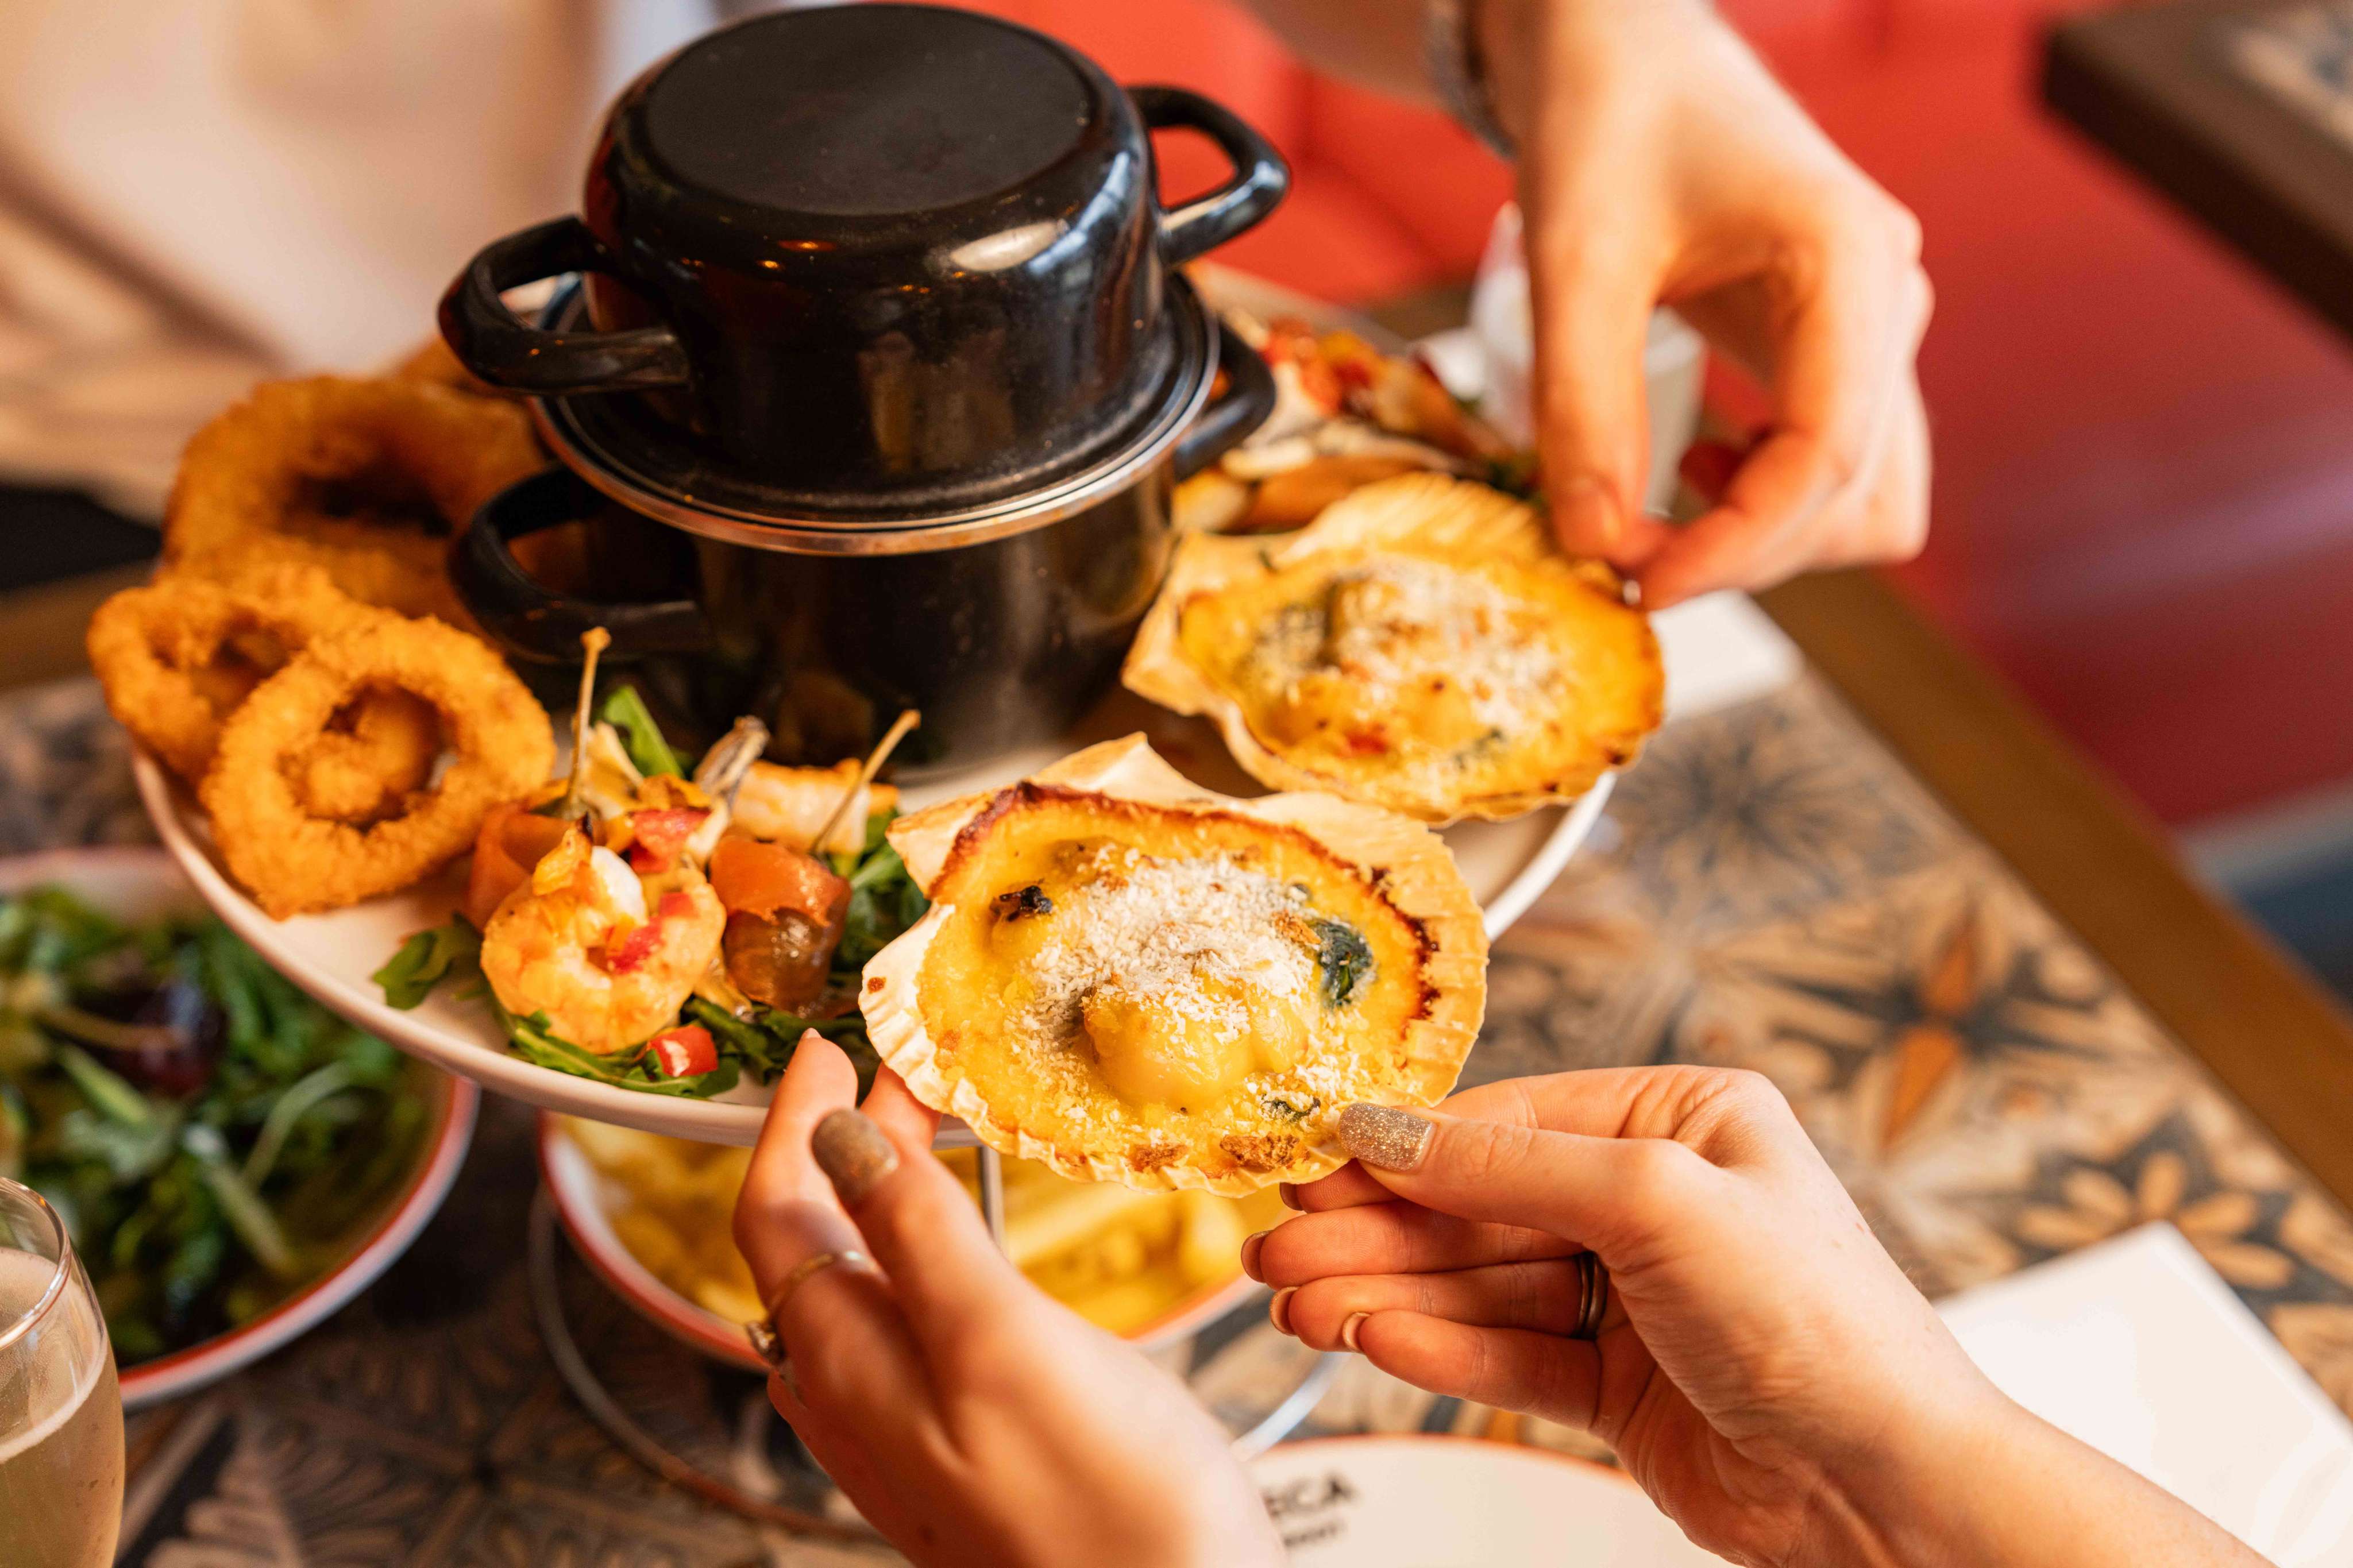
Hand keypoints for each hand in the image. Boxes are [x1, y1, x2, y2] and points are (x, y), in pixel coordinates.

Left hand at [732, 1032, 1281, 1567]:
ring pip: (857, 1289)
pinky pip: (908, 1334)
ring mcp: (909, 1433)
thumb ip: (917, 1234)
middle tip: (894, 1072)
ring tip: (921, 1137)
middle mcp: (860, 1403)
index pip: (775, 1213)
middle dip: (836, 1144)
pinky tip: (967, 1253)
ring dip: (877, 1198)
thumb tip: (837, 1136)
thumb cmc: (1110, 1511)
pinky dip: (922, 1257)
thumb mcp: (1000, 1342)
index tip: (828, 1047)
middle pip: (811, 1245)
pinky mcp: (966, 1451)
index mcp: (853, 1365)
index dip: (794, 1118)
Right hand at [1251, 1068, 2264, 1567]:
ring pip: (1483, 1284)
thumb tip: (1390, 1130)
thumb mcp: (1657, 1200)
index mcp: (1685, 1122)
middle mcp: (1657, 1200)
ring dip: (1390, 1292)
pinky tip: (1375, 1338)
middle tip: (1281, 1245)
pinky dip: (1441, 1348)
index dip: (1408, 1145)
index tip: (1317, 1160)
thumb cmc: (1821, 1325)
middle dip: (1380, 1230)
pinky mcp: (1617, 1385)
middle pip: (1483, 1206)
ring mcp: (1634, 1297)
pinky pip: (1509, 1353)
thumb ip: (1511, 1164)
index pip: (1513, 1121)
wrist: (1887, 1487)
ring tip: (1302, 1304)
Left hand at [1487, 0, 1931, 605]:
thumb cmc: (1604, 119)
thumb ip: (1581, 401)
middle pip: (1859, 500)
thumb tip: (1594, 542)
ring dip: (1763, 538)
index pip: (1829, 459)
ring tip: (1651, 520)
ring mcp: (1873, 330)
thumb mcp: (1573, 256)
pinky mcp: (1839, 348)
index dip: (1738, 548)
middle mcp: (1887, 302)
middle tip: (1617, 555)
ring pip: (1865, 499)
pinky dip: (1767, 502)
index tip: (1639, 584)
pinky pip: (1838, 467)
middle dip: (1743, 552)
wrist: (1621, 48)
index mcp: (1850, 262)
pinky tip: (1690, 467)